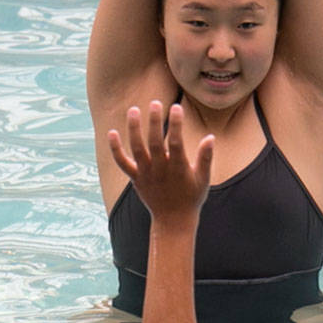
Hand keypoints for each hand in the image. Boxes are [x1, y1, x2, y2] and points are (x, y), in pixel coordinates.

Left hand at [109, 101, 213, 229]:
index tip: (176, 107)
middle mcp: (160, 169)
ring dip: (134, 129)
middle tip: (155, 102)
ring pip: (137, 149)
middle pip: (155, 142)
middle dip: (155, 122)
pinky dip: (116, 149)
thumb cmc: (191, 198)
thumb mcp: (203, 179)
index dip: (177, 124)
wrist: (173, 221)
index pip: (177, 142)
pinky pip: (122, 163)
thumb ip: (205, 158)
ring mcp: (145, 174)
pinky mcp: (135, 178)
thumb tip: (210, 137)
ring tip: (133, 110)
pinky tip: (112, 133)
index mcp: (178, 168)